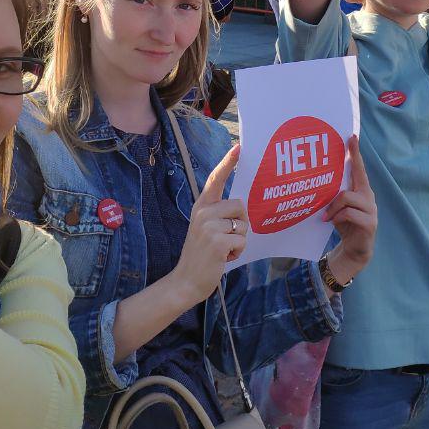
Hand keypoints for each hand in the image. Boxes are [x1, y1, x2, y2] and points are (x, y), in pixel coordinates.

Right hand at [171, 143, 246, 306]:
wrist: (185, 281)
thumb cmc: (202, 255)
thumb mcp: (205, 228)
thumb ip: (218, 214)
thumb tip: (242, 205)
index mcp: (201, 206)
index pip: (215, 179)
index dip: (228, 162)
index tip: (240, 147)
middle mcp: (203, 212)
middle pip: (240, 205)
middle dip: (240, 224)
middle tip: (226, 239)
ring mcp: (209, 226)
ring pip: (243, 225)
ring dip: (239, 241)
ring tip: (223, 250)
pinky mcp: (217, 242)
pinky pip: (242, 241)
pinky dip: (238, 253)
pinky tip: (223, 259)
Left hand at [322, 135, 376, 287]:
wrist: (354, 250)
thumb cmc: (344, 224)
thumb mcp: (338, 207)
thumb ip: (335, 194)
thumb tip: (317, 180)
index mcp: (361, 190)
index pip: (359, 168)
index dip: (356, 152)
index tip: (352, 136)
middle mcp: (369, 196)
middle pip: (357, 176)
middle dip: (349, 166)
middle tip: (338, 159)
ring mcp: (371, 209)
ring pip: (348, 197)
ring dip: (333, 206)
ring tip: (326, 216)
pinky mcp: (370, 223)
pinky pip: (349, 213)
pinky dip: (338, 217)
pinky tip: (332, 222)